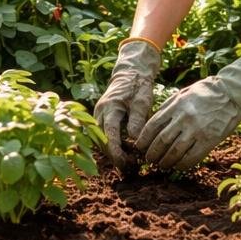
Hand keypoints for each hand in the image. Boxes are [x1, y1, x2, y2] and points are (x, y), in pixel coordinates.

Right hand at [93, 38, 160, 169]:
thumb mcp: (142, 101)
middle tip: (130, 167)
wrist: (130, 72)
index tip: (124, 164)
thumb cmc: (138, 86)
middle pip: (102, 140)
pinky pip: (103, 136)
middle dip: (114, 156)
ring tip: (130, 162)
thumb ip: (137, 120)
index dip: (115, 152)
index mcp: (109, 107)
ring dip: (113, 152)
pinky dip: (113, 145)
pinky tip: (126, 151)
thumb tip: (135, 142)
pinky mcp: (101, 118)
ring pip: (101, 140)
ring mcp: (98, 115)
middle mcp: (99, 112)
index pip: (108, 134)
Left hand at [135, 52, 240, 171]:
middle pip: (161, 141)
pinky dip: (182, 164)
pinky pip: (192, 157)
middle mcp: (183, 118)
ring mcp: (196, 130)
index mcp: (175, 105)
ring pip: (174, 152)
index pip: (152, 126)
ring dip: (165, 161)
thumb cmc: (206, 92)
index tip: (139, 147)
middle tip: (149, 160)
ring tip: (162, 165)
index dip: (143, 140)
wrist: (232, 94)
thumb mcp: (183, 94)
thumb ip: (168, 107)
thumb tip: (154, 124)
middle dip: (152, 153)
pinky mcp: (209, 140)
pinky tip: (178, 166)